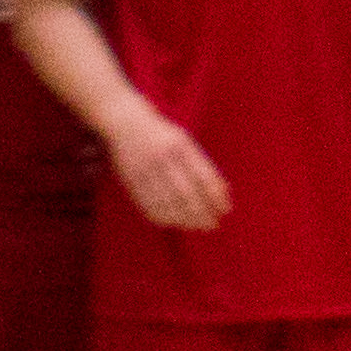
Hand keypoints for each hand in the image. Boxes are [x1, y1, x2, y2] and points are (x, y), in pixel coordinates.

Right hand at [103, 105, 229, 231]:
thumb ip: (201, 164)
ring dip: (186, 219)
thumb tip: (223, 191)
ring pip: (168, 203)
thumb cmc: (162, 135)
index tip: (226, 209)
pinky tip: (177, 222)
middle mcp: (162, 158)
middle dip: (202, 212)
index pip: (202, 176)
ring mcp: (144, 170)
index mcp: (179, 145)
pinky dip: (165, 217)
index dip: (216, 196)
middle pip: (186, 193)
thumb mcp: (184, 141)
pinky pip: (149, 206)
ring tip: (199, 226)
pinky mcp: (131, 181)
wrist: (125, 124)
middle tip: (214, 224)